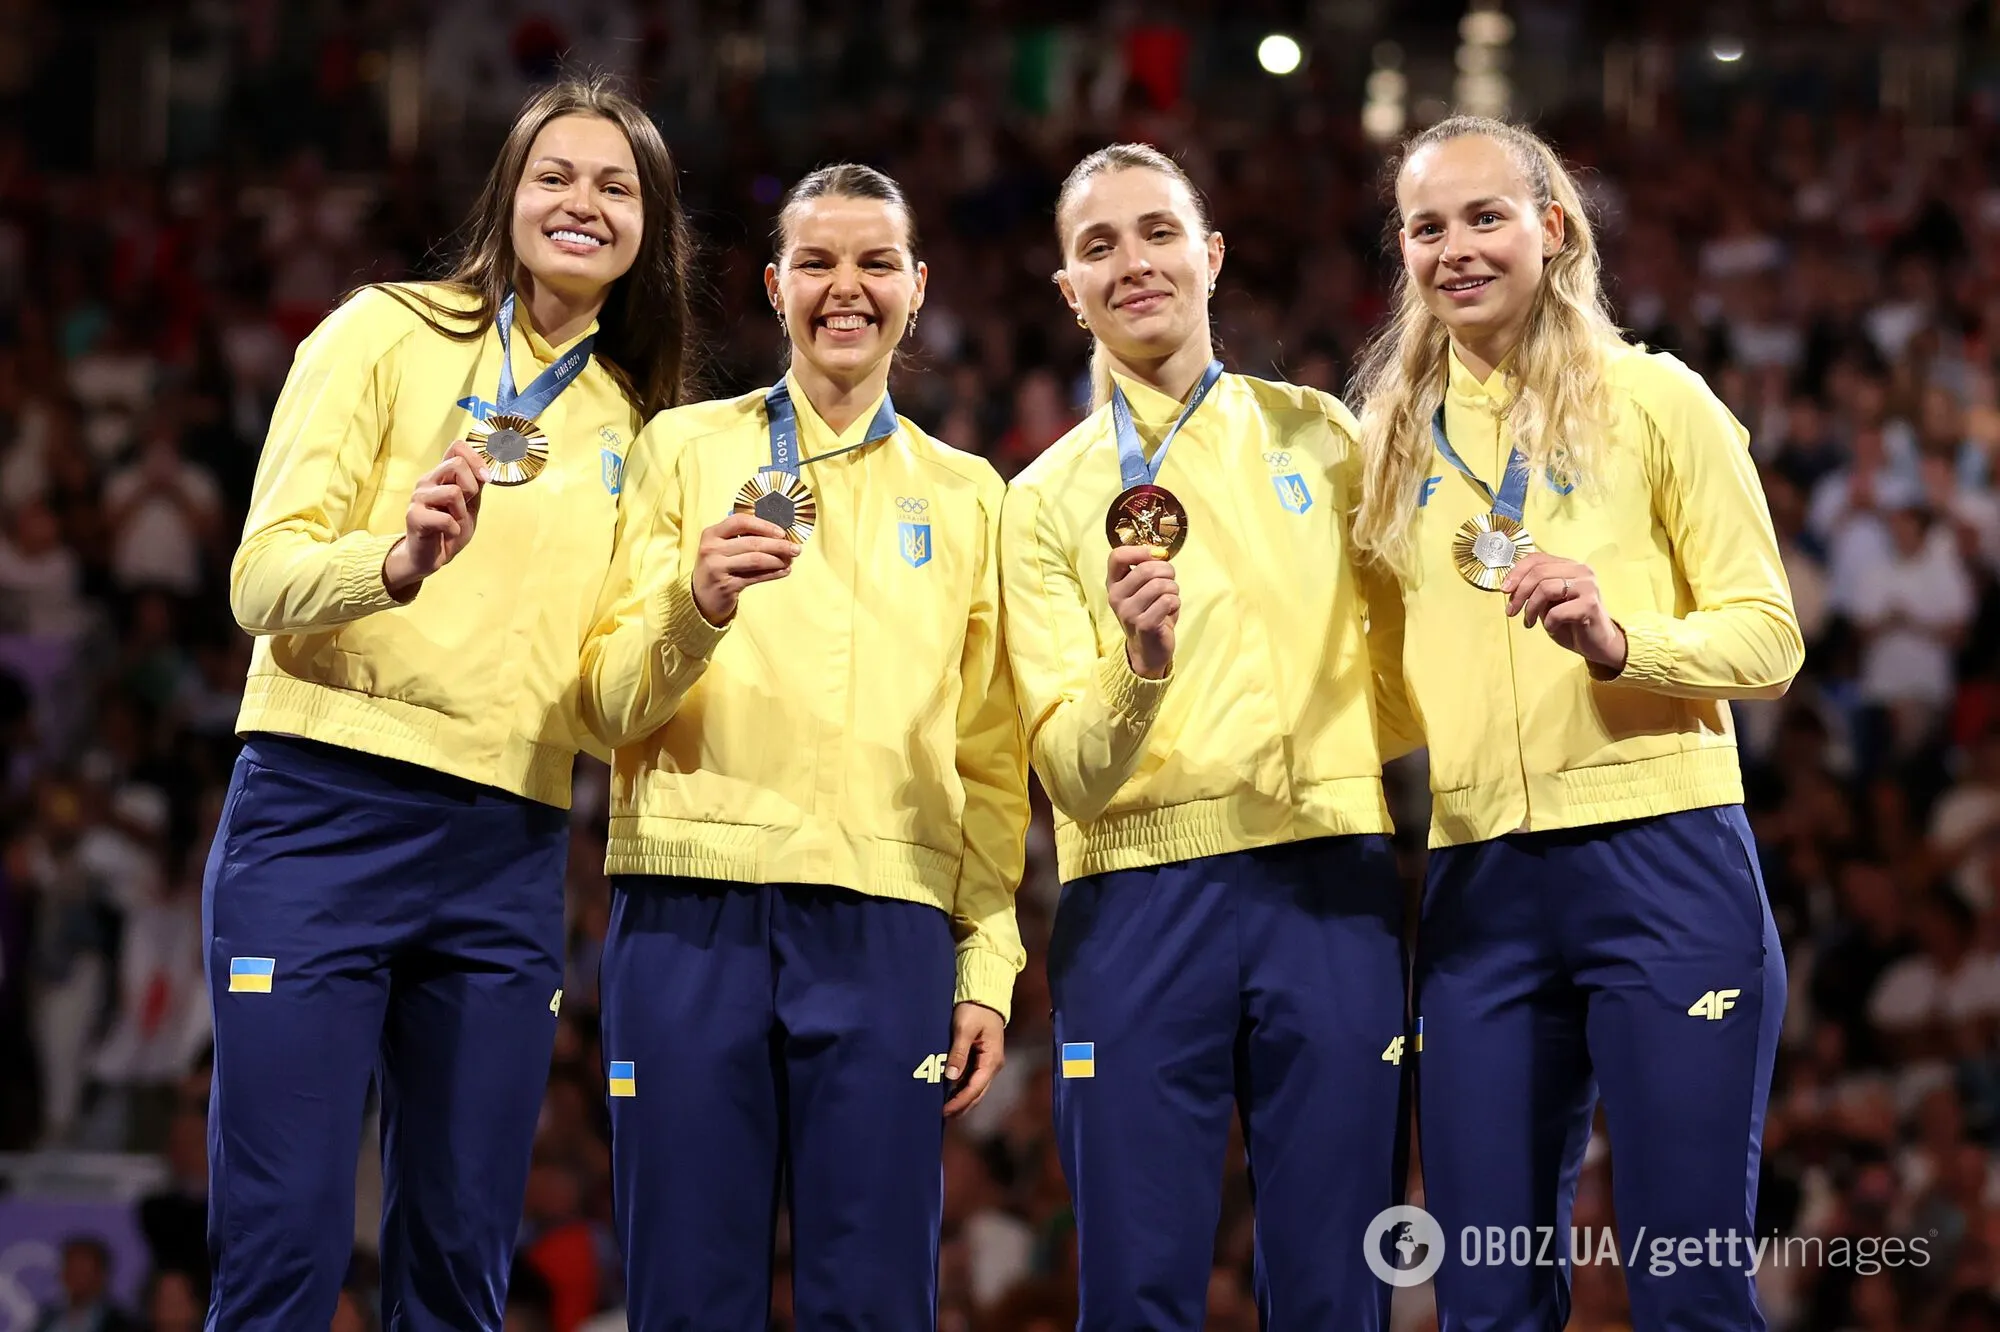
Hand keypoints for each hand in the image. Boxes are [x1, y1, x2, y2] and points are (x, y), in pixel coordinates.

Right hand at [383, 440, 486, 598]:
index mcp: (441, 474)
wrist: (430, 556)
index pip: (457, 447)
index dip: (476, 459)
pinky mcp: (414, 516)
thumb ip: (476, 484)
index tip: (485, 478)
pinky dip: (454, 529)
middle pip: (457, 464)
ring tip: (454, 522)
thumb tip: (485, 467)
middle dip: (471, 488)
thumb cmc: (449, 528)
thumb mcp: (470, 504)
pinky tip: (447, 533)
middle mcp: (428, 480)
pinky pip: (446, 518)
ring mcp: (418, 497)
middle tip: (464, 507)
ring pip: (454, 491)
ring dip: (462, 512)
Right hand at [691, 512, 800, 624]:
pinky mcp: (726, 586)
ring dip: (778, 560)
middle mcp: (711, 549)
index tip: (781, 532)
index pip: (740, 522)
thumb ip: (742, 537)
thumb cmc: (718, 566)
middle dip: (778, 545)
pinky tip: (784, 571)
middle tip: (796, 548)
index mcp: (711, 533)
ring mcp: (717, 568)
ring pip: (756, 560)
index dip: (764, 525)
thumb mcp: (722, 547)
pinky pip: (755, 577)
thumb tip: (778, 533)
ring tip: (791, 560)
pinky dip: (773, 573)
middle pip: (752, 542)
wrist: (701, 597)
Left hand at [942, 1001, 1005, 1118]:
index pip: (975, 1088)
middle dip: (962, 1106)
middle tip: (943, 1115)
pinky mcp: (982, 1059)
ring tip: (945, 1109)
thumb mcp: (964, 1029)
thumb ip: (958, 1053)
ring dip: (962, 1099)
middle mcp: (993, 1065)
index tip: (945, 1110)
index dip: (960, 1101)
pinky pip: (972, 1079)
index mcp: (991, 1060)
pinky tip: (951, 1094)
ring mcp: (988, 1063)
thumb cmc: (975, 1010)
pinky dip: (963, 1089)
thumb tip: (951, 1077)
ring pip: (976, 1088)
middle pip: (978, 1093)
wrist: (985, 997)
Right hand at [1106, 544, 1177, 678]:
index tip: (1156, 556)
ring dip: (1173, 589)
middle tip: (1170, 581)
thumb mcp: (1141, 588)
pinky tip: (1170, 610)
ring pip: (1161, 584)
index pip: (1117, 556)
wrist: (1148, 649)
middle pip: (1146, 568)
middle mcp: (1116, 596)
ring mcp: (1128, 612)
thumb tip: (1160, 553)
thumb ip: (1146, 569)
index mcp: (1113, 584)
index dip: (1141, 551)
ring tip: (1170, 599)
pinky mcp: (1144, 624)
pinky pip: (1168, 600)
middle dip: (1167, 571)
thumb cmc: (1149, 612)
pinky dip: (1175, 603)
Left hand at [1501, 552, 1626, 673]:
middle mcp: (1581, 571)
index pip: (1537, 558)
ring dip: (1530, 609)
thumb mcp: (1548, 602)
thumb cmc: (1571, 622)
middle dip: (1519, 594)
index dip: (1516, 572)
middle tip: (1511, 611)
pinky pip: (1557, 611)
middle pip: (1538, 572)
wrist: (1597, 643)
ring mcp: (1588, 586)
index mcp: (1570, 566)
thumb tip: (1509, 585)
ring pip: (1545, 588)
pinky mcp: (1591, 604)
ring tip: (1529, 622)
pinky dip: (1548, 622)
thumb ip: (1534, 589)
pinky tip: (1552, 627)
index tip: (1504, 590)